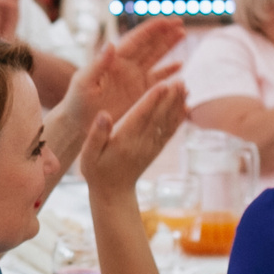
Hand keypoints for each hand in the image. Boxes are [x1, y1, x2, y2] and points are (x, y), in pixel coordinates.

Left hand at [69, 19, 186, 124]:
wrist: (78, 124)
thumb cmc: (76, 102)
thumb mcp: (84, 82)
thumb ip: (98, 63)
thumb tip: (111, 44)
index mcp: (114, 60)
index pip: (135, 40)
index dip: (151, 30)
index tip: (166, 20)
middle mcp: (126, 66)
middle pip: (148, 45)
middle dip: (164, 33)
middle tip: (179, 21)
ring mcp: (133, 79)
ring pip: (155, 58)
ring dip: (168, 46)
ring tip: (182, 34)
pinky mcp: (139, 93)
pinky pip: (157, 79)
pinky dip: (168, 72)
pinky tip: (180, 65)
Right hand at [77, 80, 188, 195]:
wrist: (113, 192)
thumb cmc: (96, 171)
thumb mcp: (88, 155)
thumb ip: (96, 135)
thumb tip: (104, 114)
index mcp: (124, 141)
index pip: (140, 117)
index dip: (152, 100)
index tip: (162, 85)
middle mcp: (140, 143)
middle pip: (158, 117)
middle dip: (170, 98)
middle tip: (180, 80)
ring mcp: (150, 147)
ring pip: (167, 123)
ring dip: (177, 105)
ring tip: (186, 88)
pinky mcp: (155, 150)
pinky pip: (169, 133)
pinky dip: (178, 119)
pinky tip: (185, 107)